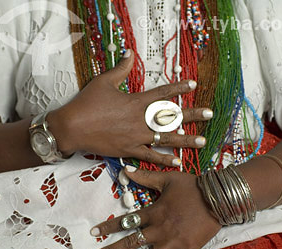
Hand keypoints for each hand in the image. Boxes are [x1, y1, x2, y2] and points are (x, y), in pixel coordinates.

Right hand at [49, 50, 212, 166]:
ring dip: (185, 139)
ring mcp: (136, 136)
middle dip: (192, 115)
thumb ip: (120, 69)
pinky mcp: (129, 150)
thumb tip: (129, 53)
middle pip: (171, 117)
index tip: (193, 85)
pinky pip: (150, 156)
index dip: (178, 88)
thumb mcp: (103, 82)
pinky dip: (164, 159)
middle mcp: (140, 120)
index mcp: (135, 102)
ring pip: (166, 138)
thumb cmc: (86, 104)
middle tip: (209, 113)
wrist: (72, 128)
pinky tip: (178, 161)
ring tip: (202, 141)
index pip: (162, 93)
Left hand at [88, 166, 221, 248]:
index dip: (108, 226)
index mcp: (153, 213)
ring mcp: (173, 243)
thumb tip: (125, 169)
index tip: (93, 233)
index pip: (125, 221)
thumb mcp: (167, 178)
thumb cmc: (192, 186)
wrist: (217, 197)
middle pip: (130, 243)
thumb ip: (145, 176)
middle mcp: (159, 230)